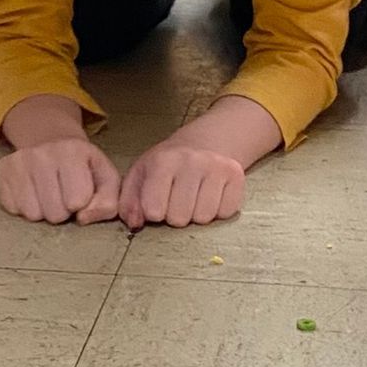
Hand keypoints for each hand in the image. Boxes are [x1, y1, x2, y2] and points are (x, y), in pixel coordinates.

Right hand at [0, 135, 121, 225]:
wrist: (49, 136)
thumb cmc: (82, 164)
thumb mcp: (105, 176)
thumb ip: (108, 203)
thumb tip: (82, 219)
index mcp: (73, 151)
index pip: (77, 202)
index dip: (81, 202)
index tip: (80, 190)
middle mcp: (42, 153)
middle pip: (54, 214)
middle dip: (62, 210)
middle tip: (63, 193)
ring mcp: (19, 161)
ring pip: (32, 215)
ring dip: (43, 210)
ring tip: (48, 192)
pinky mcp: (2, 171)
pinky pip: (13, 209)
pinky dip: (24, 205)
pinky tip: (32, 189)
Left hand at [117, 97, 275, 229]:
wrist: (204, 141)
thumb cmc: (168, 164)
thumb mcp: (140, 175)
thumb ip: (129, 201)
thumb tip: (135, 224)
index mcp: (163, 160)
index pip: (153, 210)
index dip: (153, 212)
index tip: (156, 200)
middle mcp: (192, 160)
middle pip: (179, 219)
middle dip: (175, 215)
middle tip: (177, 197)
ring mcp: (217, 166)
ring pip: (204, 218)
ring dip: (196, 214)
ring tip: (193, 195)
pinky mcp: (237, 175)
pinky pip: (225, 213)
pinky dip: (217, 210)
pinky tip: (210, 194)